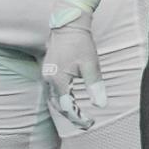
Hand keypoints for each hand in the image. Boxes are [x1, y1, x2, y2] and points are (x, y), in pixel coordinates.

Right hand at [42, 11, 107, 129]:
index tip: (90, 123)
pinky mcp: (48, 70)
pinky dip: (61, 99)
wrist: (68, 24)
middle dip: (71, 116)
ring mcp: (46, 74)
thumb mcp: (91, 65)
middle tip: (86, 123)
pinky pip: (52, 90)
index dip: (78, 118)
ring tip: (79, 115)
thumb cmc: (81, 43)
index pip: (66, 107)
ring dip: (65, 108)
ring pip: (53, 99)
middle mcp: (49, 79)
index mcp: (58, 80)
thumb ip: (95, 86)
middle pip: (57, 105)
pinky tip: (70, 100)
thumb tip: (101, 105)